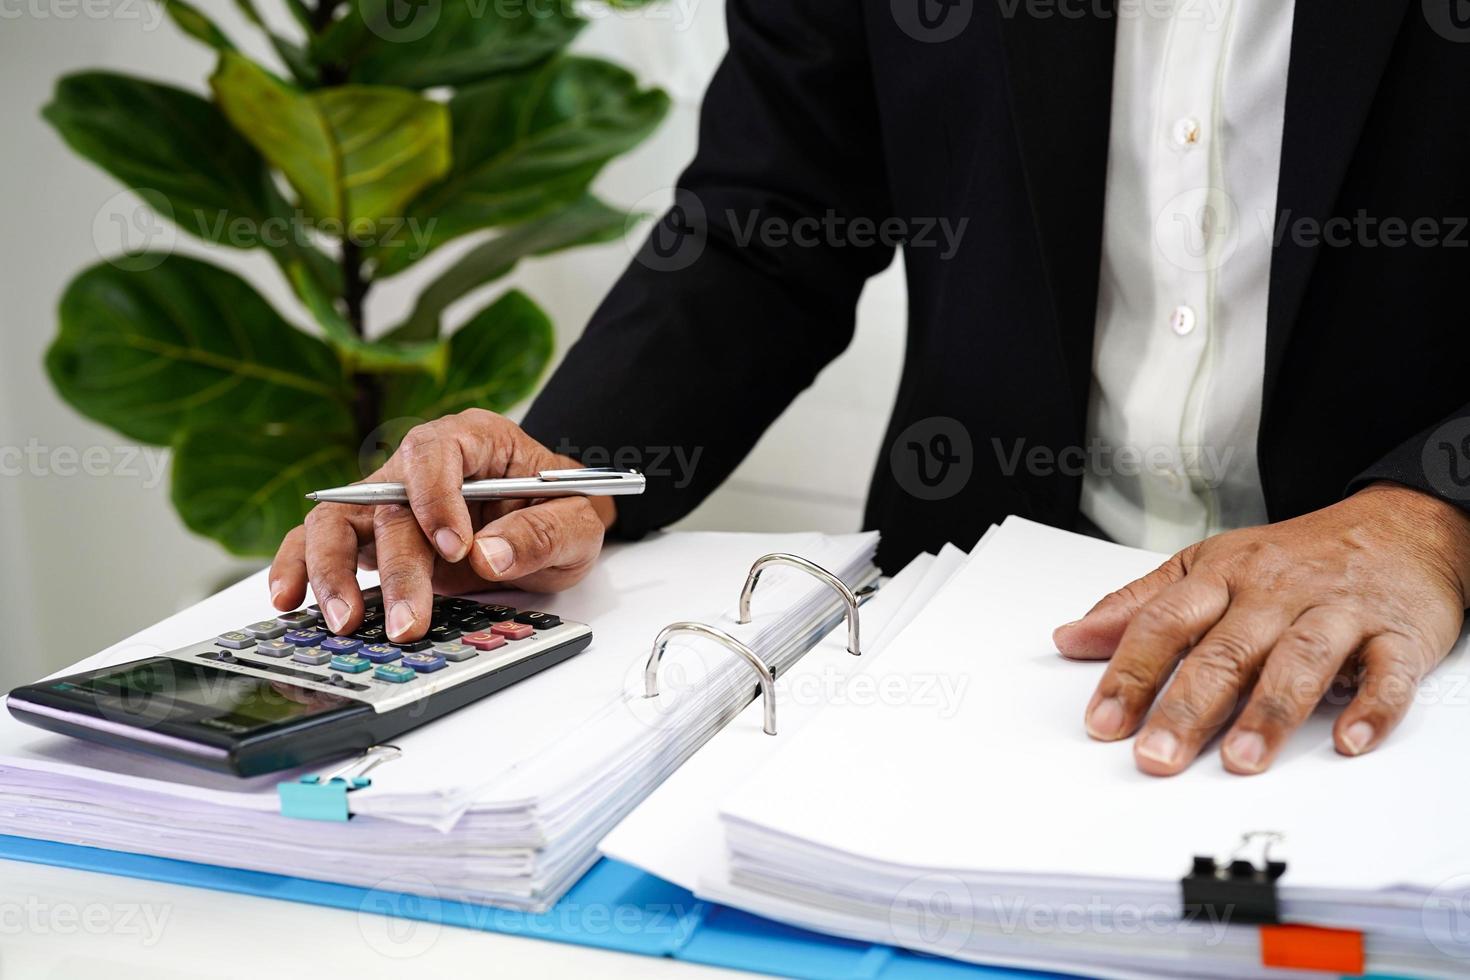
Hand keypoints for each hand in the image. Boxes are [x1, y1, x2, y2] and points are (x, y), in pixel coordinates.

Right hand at [268, 409, 613, 642]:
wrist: (550, 524)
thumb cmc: (560, 510)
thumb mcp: (579, 522)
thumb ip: (543, 533)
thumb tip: (489, 555)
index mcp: (475, 439)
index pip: (437, 452)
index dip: (438, 497)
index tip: (455, 548)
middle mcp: (419, 465)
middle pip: (388, 503)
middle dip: (396, 567)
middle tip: (408, 622)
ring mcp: (387, 499)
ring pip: (336, 521)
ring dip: (333, 571)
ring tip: (345, 622)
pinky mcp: (369, 535)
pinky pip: (318, 544)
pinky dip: (298, 569)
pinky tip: (290, 601)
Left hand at [1053, 483, 1469, 775]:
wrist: (1397, 527)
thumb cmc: (1291, 557)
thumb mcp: (1206, 566)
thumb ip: (1137, 605)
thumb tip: (1071, 638)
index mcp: (1222, 576)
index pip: (1164, 622)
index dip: (1130, 672)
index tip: (1103, 722)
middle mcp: (1275, 593)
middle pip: (1226, 649)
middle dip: (1188, 706)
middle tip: (1157, 755)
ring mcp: (1337, 612)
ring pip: (1300, 659)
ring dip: (1269, 712)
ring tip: (1239, 760)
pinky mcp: (1396, 635)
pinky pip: (1386, 671)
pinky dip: (1371, 707)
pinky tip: (1347, 740)